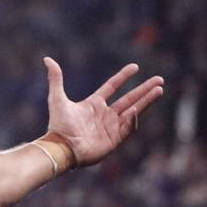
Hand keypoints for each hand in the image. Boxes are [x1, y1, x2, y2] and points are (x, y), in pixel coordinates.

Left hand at [43, 57, 163, 166]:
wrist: (62, 147)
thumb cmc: (58, 124)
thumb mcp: (56, 98)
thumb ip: (55, 79)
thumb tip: (47, 59)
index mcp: (93, 104)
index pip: (112, 87)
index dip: (123, 77)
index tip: (135, 67)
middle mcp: (104, 114)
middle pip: (129, 99)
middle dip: (144, 89)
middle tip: (159, 80)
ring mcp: (111, 127)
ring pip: (134, 111)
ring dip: (146, 101)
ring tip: (159, 90)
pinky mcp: (114, 139)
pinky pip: (128, 127)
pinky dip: (133, 119)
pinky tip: (136, 109)